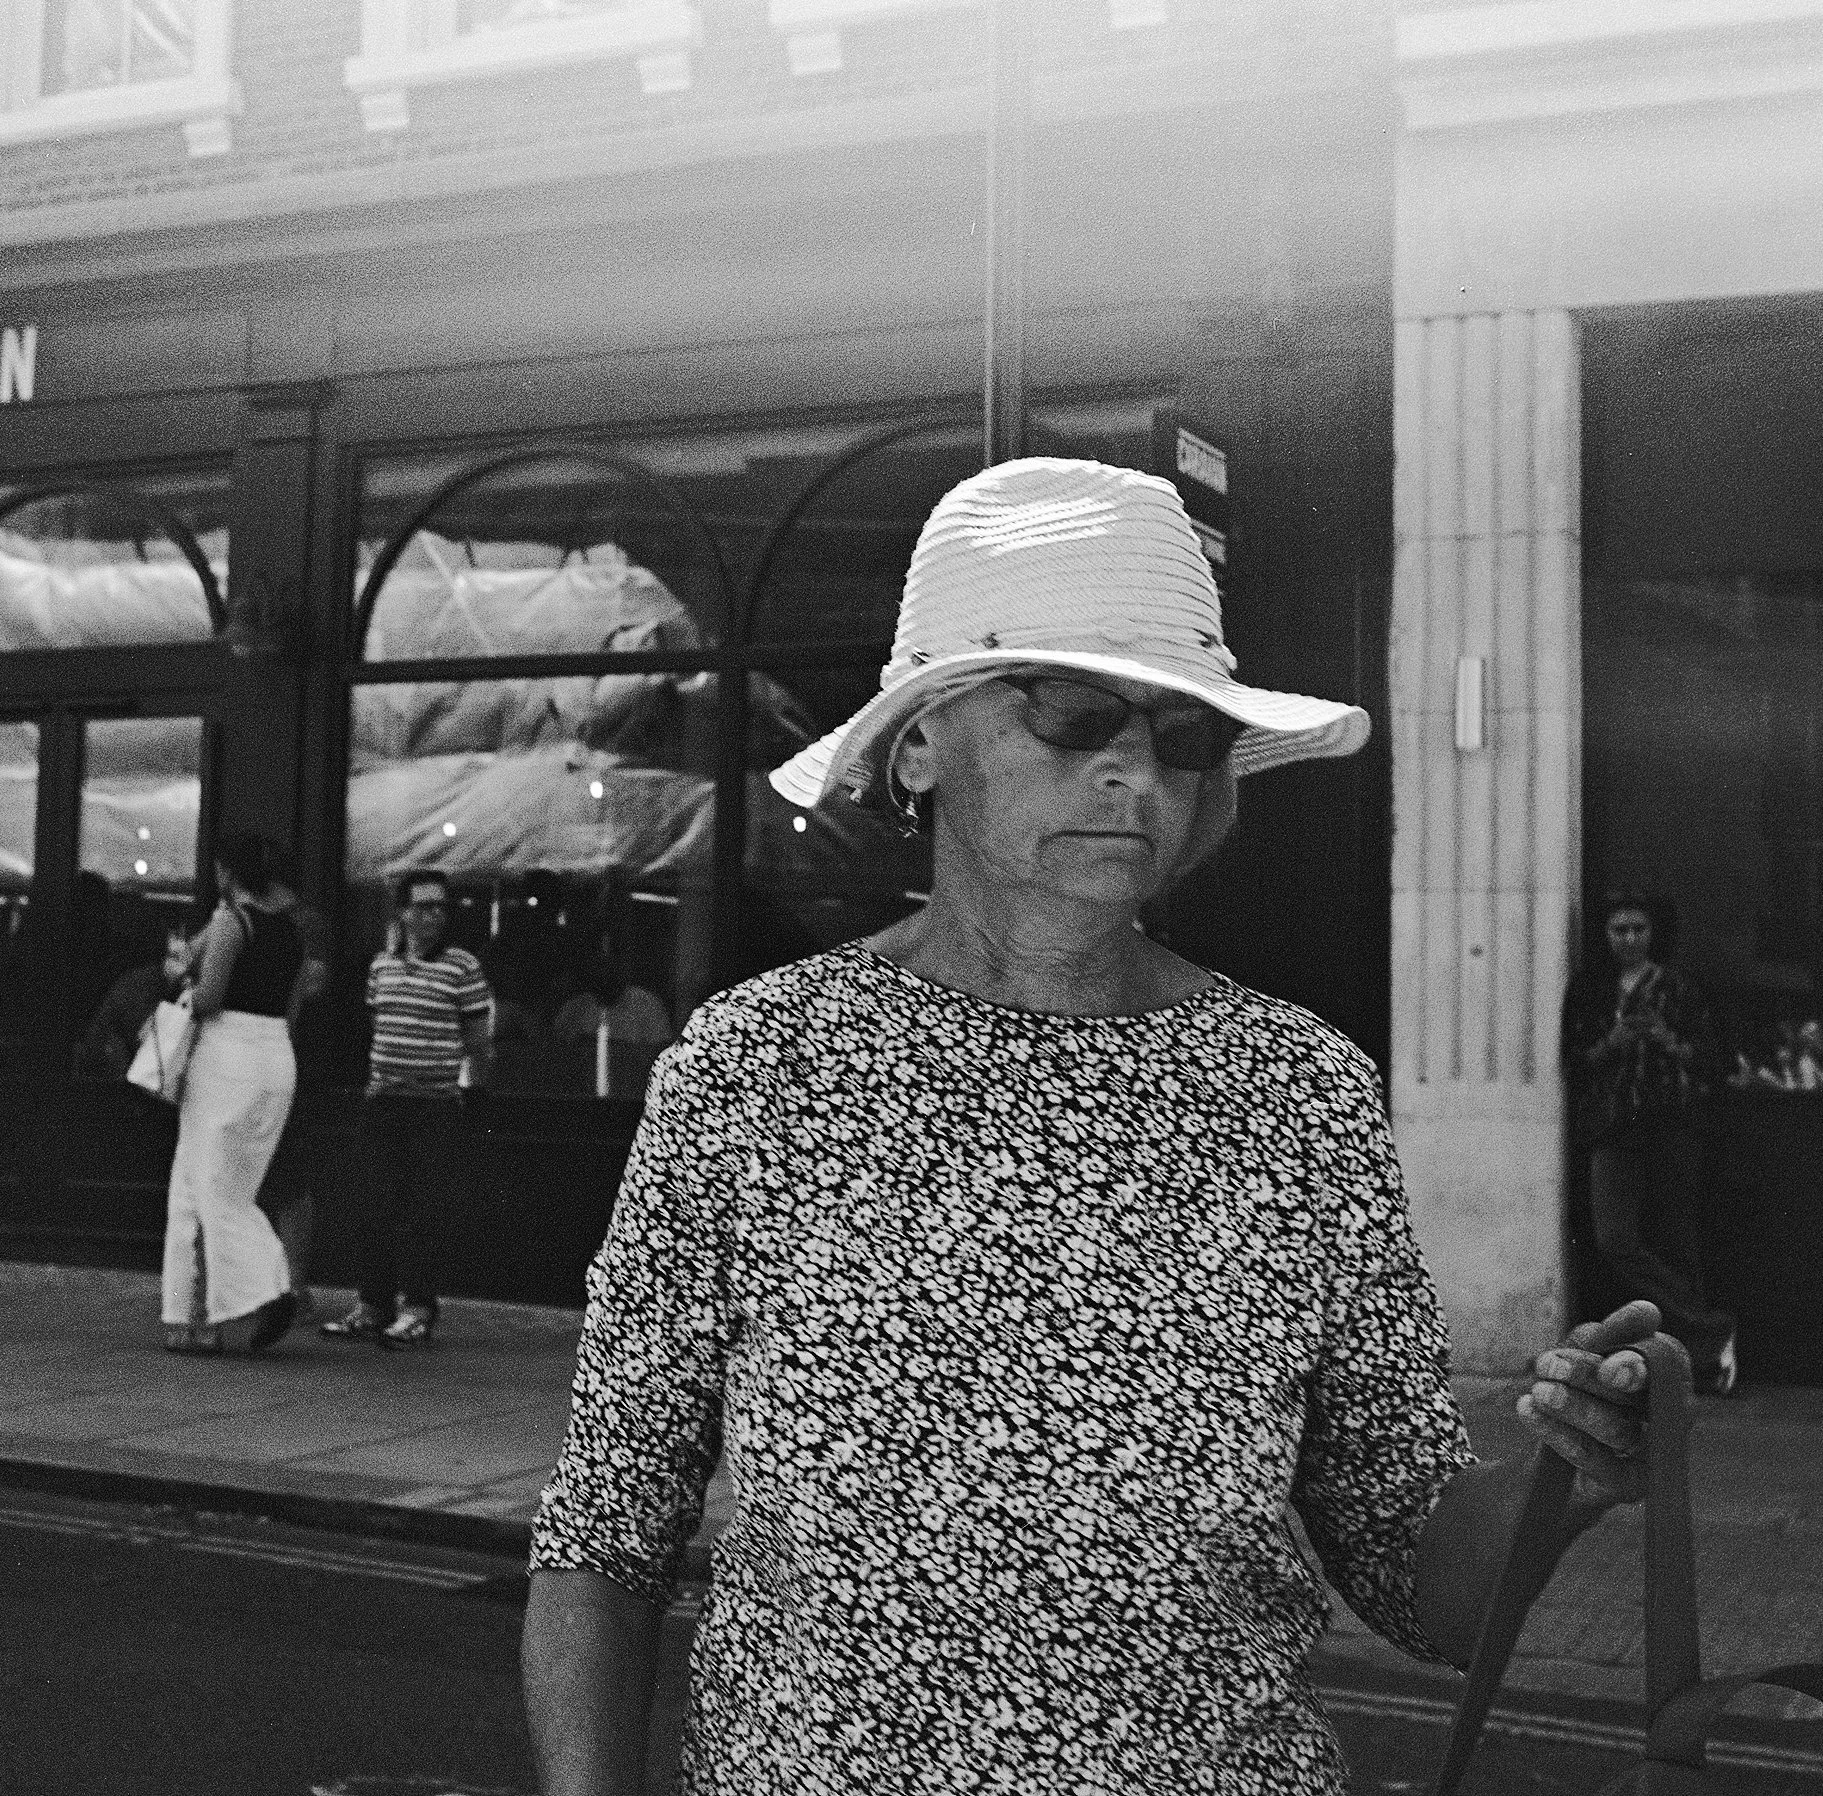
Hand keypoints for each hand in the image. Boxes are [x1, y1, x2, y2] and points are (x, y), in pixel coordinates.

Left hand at [1516, 1300, 1656, 1506]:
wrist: (1543, 1456)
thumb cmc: (1570, 1390)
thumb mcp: (1577, 1355)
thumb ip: (1605, 1335)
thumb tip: (1648, 1311)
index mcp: (1661, 1378)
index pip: (1668, 1361)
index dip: (1639, 1357)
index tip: (1607, 1361)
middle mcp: (1666, 1417)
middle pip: (1637, 1395)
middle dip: (1591, 1376)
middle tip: (1548, 1364)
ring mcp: (1648, 1455)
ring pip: (1617, 1428)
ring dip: (1572, 1405)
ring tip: (1538, 1391)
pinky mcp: (1626, 1486)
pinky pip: (1597, 1460)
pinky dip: (1560, 1434)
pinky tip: (1529, 1412)